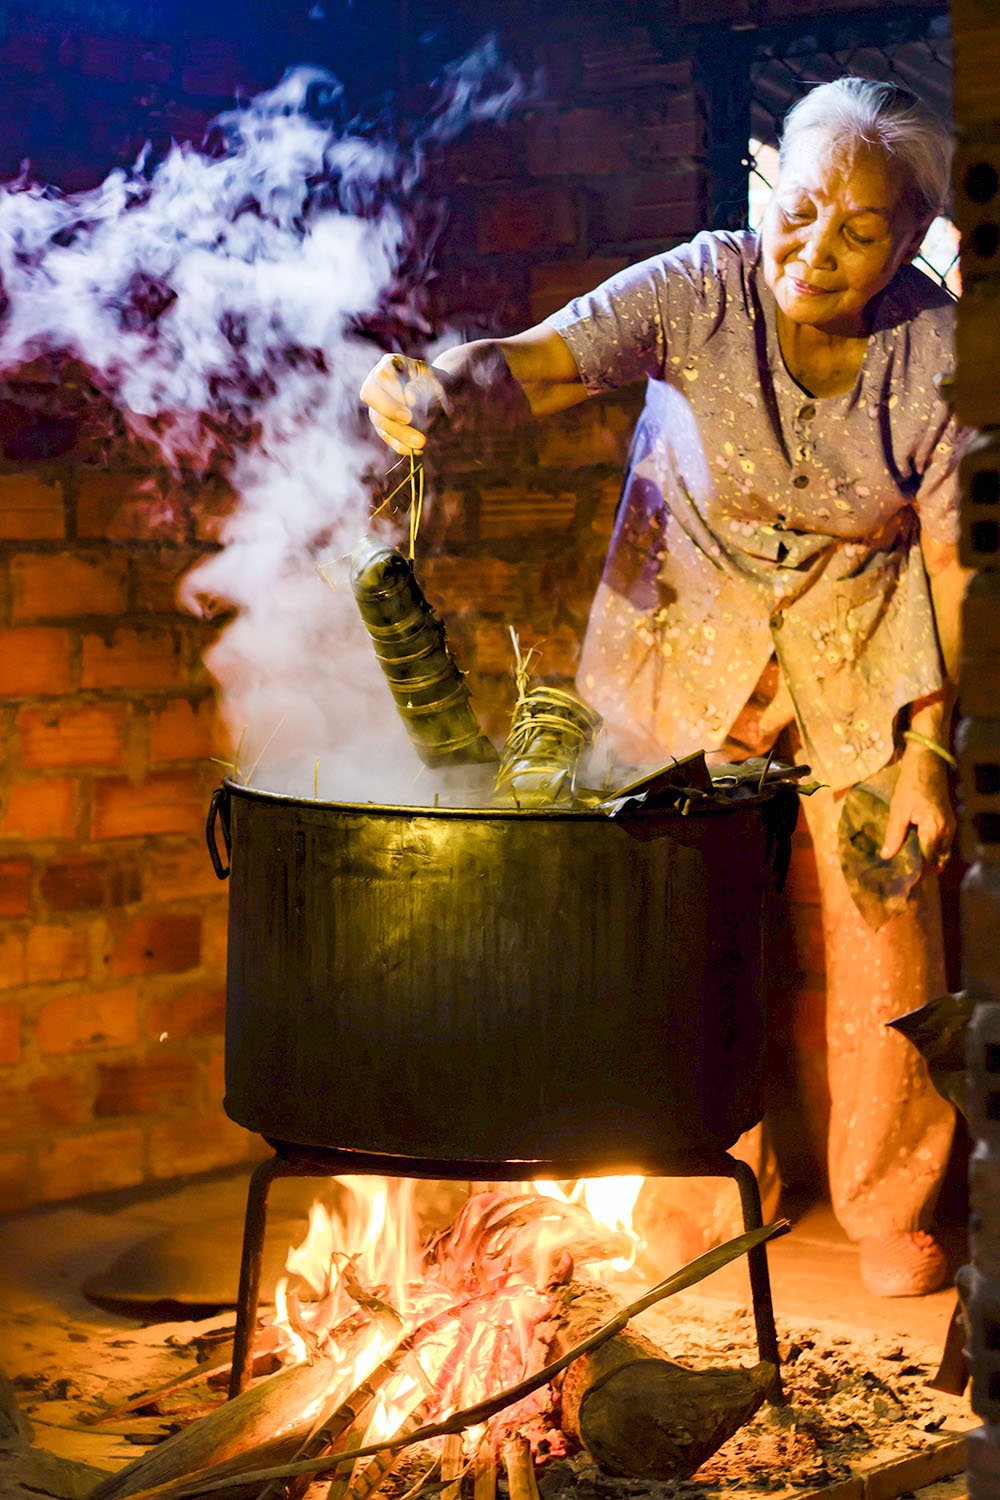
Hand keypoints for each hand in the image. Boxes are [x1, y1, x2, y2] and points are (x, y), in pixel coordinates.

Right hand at [359, 354, 446, 455]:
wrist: (442, 393)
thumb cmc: (440, 382)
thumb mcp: (437, 381)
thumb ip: (423, 387)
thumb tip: (408, 399)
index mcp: (391, 363)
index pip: (382, 377)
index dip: (391, 396)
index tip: (407, 416)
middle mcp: (378, 382)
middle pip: (371, 396)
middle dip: (389, 413)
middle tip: (409, 423)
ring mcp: (377, 402)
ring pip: (378, 418)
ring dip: (397, 433)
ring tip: (420, 443)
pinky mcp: (382, 421)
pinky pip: (385, 434)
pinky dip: (398, 444)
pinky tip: (411, 450)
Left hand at [880, 748, 955, 871]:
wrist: (927, 763)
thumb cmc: (910, 784)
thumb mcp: (898, 809)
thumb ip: (893, 834)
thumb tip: (886, 856)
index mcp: (934, 828)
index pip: (927, 859)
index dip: (915, 871)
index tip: (900, 878)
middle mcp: (946, 830)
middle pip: (935, 859)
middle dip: (921, 868)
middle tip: (901, 873)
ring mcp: (950, 826)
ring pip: (940, 852)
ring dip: (926, 859)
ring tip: (906, 864)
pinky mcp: (948, 821)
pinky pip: (941, 843)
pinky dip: (930, 849)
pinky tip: (915, 850)